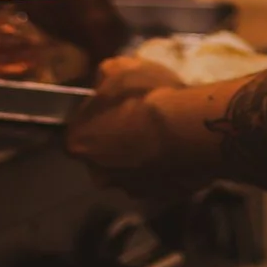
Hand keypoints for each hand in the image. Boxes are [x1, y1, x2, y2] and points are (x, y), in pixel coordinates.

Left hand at [63, 58, 187, 183]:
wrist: (189, 127)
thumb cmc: (146, 97)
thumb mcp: (118, 68)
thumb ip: (102, 78)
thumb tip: (101, 83)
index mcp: (78, 144)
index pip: (77, 135)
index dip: (93, 121)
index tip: (111, 110)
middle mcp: (99, 175)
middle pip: (102, 159)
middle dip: (116, 144)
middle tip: (138, 122)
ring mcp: (132, 190)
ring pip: (131, 172)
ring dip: (141, 158)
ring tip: (163, 135)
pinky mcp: (162, 198)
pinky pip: (159, 180)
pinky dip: (165, 168)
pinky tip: (178, 148)